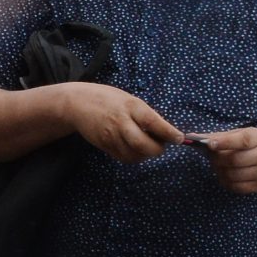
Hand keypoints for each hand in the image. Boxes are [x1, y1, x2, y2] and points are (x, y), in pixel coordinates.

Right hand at [64, 83, 181, 163]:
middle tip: (162, 145)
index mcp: (131, 107)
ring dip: (145, 154)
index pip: (153, 122)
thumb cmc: (108, 99)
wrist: (77, 104)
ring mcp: (111, 136)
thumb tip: (166, 132)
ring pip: (134, 155)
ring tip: (147, 146)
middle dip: (157, 149)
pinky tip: (134, 148)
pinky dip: (134, 156)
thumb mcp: (129, 100)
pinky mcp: (104, 146)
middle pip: (143, 145)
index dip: (168, 133)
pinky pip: (124, 157)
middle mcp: (121, 122)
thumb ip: (145, 114)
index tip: (179, 138)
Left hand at [195, 126, 256, 194]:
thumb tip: (191, 137)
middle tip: (210, 156)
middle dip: (217, 159)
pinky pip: (236, 187)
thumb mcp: (240, 134)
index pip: (243, 140)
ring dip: (219, 171)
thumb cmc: (251, 144)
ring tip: (217, 165)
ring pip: (233, 175)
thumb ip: (218, 136)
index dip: (225, 142)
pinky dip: (225, 181)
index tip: (210, 144)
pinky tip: (223, 174)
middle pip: (235, 160)